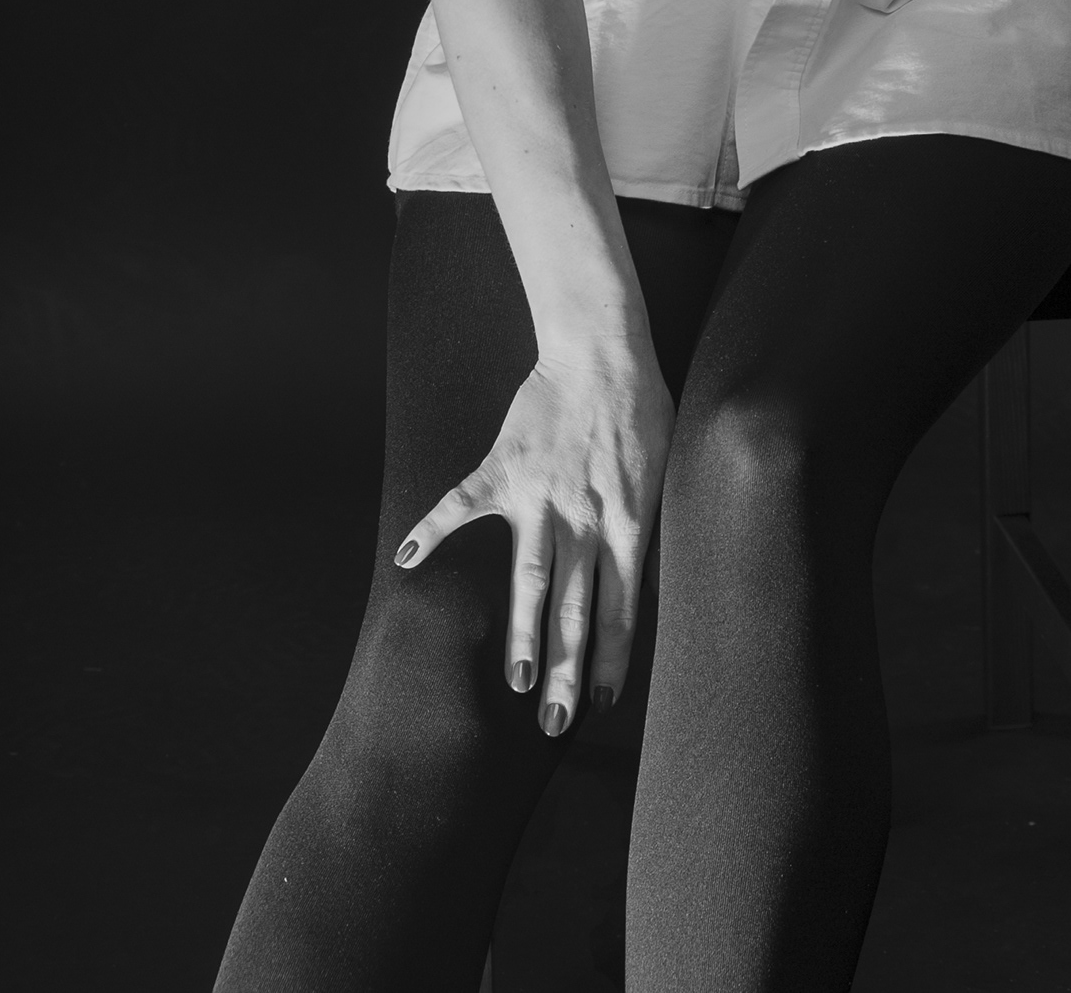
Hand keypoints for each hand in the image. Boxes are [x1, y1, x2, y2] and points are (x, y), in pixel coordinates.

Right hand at [393, 335, 674, 735]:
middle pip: (575, 609)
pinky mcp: (504, 468)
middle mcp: (584, 519)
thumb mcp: (663, 472)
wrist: (602, 349)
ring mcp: (540, 496)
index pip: (620, 608)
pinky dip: (431, 529)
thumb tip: (638, 578)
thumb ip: (644, 526)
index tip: (600, 704)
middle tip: (554, 721)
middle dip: (565, 670)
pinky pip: (462, 504)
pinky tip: (407, 559)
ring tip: (513, 681)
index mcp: (626, 523)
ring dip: (522, 631)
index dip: (611, 660)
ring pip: (530, 577)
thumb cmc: (642, 409)